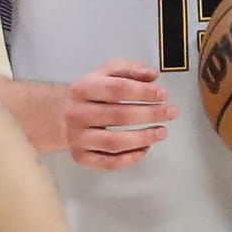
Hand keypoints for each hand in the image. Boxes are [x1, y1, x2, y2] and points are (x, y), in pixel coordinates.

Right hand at [63, 60, 177, 170]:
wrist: (59, 115)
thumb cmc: (90, 94)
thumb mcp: (105, 73)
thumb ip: (130, 69)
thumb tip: (152, 76)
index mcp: (83, 88)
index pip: (117, 89)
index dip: (143, 92)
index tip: (163, 94)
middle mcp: (77, 114)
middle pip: (118, 116)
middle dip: (150, 114)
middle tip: (171, 113)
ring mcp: (77, 138)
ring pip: (114, 142)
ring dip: (143, 138)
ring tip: (162, 132)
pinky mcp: (80, 157)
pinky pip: (108, 163)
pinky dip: (130, 159)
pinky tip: (144, 149)